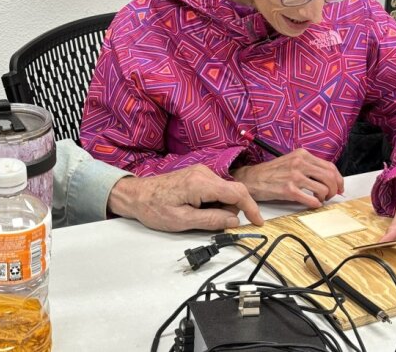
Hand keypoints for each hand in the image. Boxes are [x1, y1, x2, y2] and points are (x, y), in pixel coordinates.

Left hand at [107, 164, 263, 231]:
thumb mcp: (183, 220)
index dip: (251, 208)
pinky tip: (196, 208)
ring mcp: (200, 172)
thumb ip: (211, 220)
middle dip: (230, 211)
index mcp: (201, 183)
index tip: (258, 223)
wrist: (136, 195)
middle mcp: (204, 173)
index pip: (237, 193)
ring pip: (224, 191)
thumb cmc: (155, 208)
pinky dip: (213, 202)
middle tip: (210, 224)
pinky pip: (215, 189)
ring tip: (196, 215)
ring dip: (219, 207)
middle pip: (233, 192)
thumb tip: (234, 221)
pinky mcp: (197, 175)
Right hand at [231, 149, 342, 207]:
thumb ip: (308, 166)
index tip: (339, 187)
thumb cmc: (271, 172)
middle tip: (330, 195)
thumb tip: (329, 179)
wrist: (251, 179)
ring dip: (325, 197)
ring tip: (319, 199)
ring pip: (323, 189)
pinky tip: (312, 204)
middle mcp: (299, 163)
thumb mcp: (291, 161)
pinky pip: (311, 199)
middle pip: (330, 177)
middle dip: (334, 189)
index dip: (339, 179)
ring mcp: (293, 176)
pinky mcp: (288, 190)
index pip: (330, 166)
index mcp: (301, 154)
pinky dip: (315, 204)